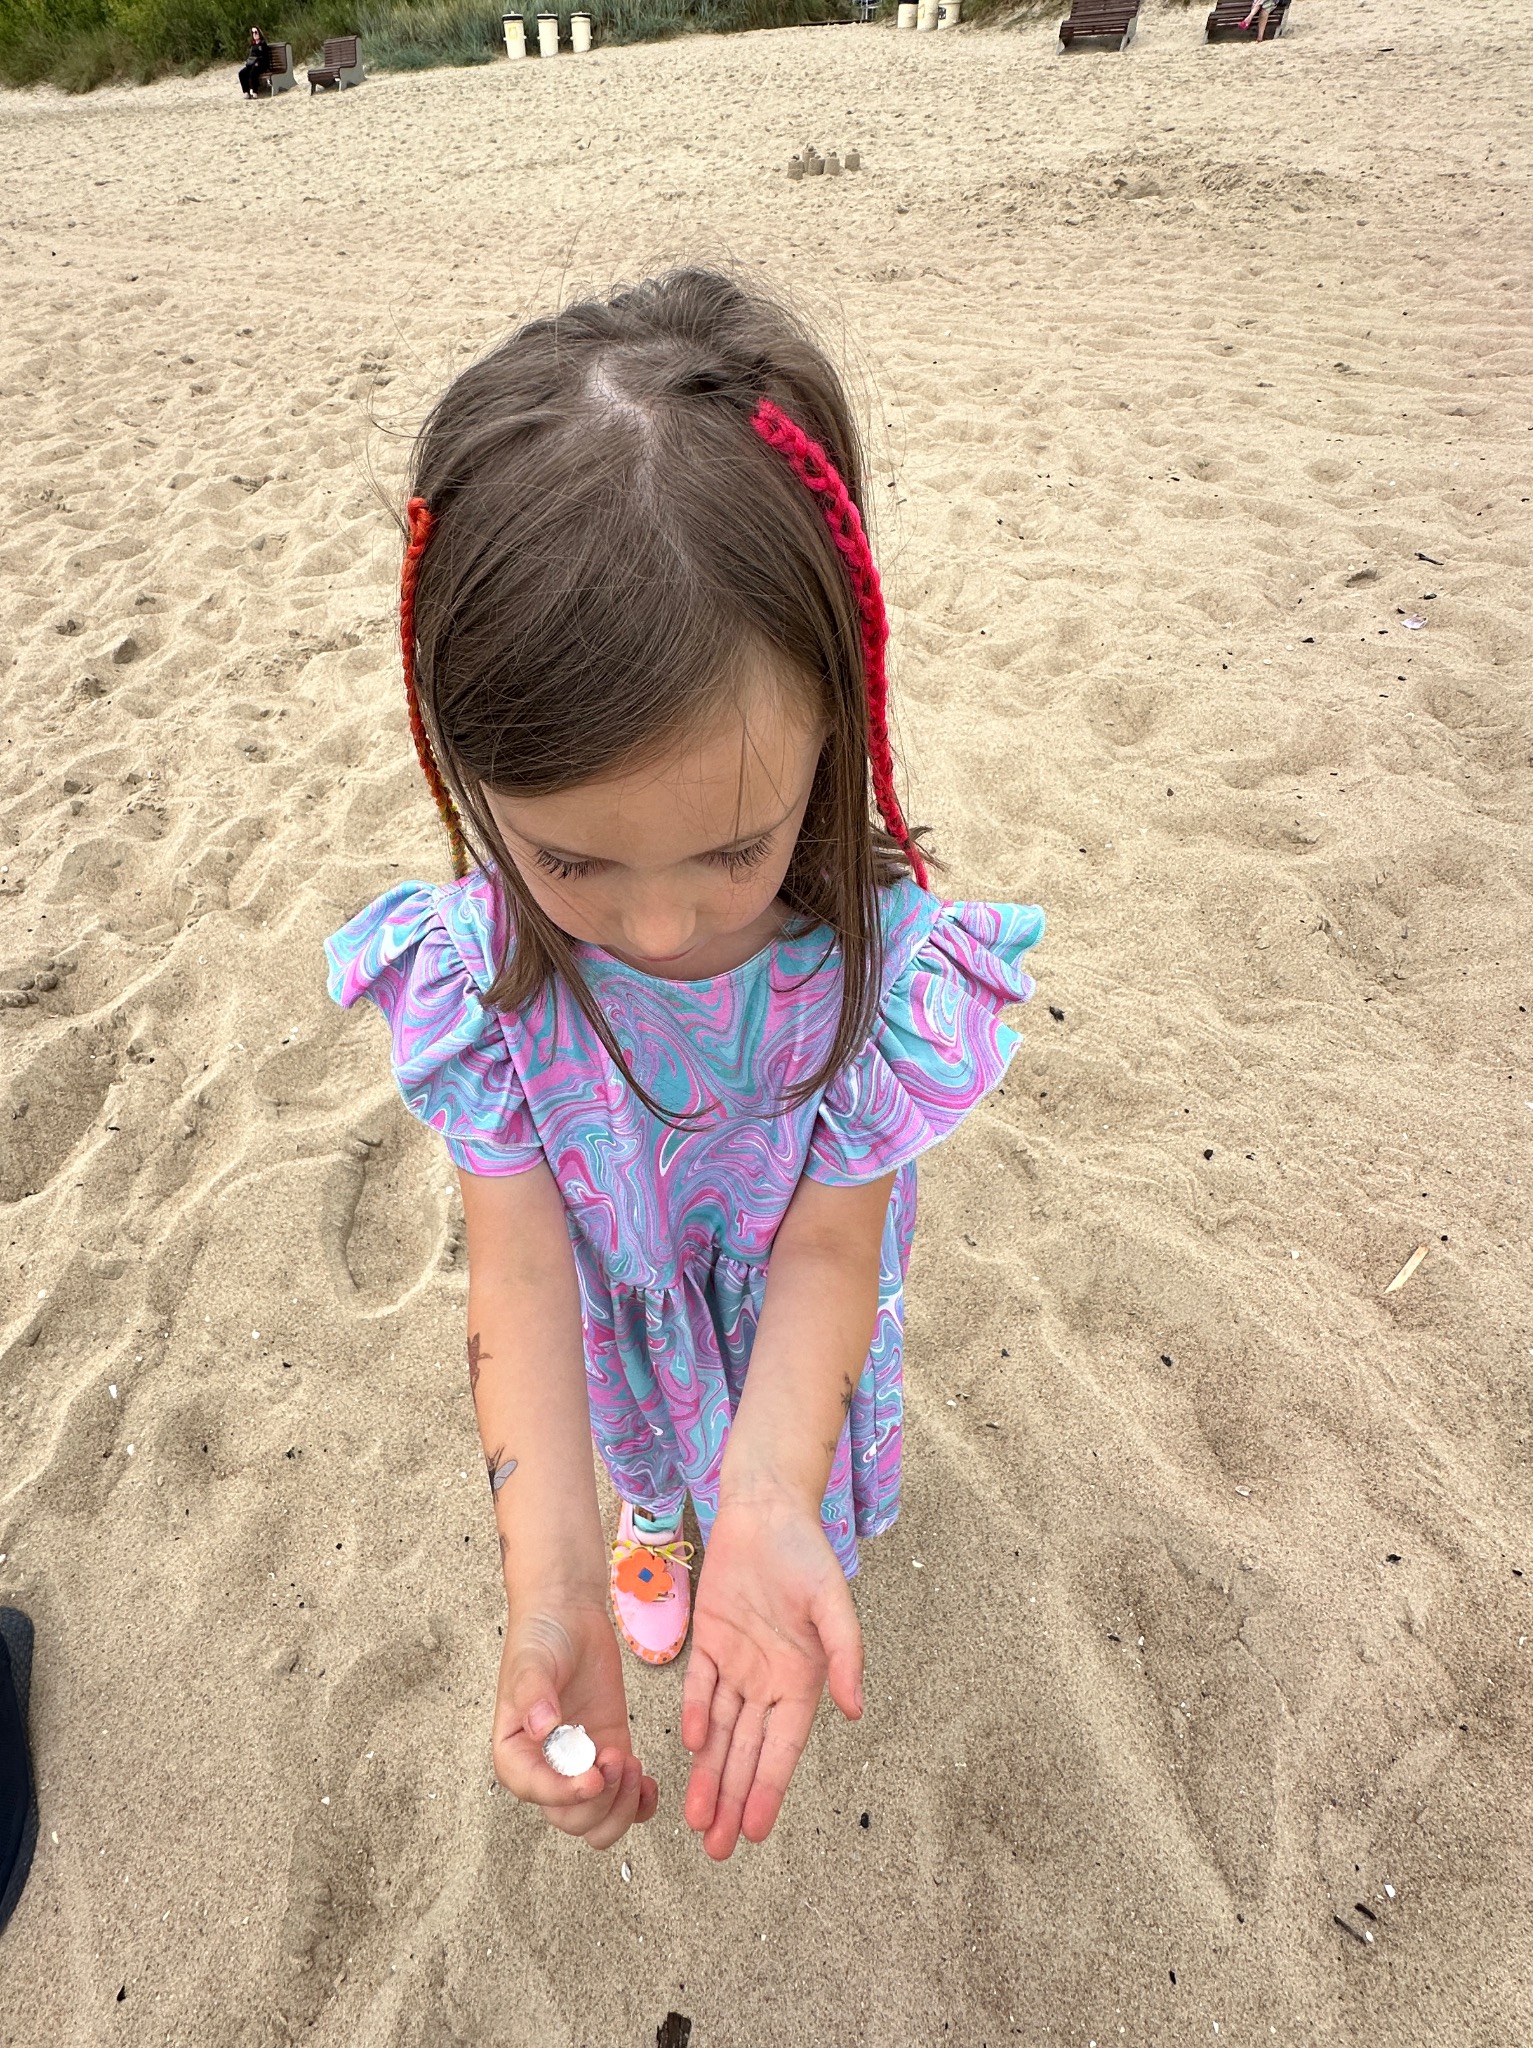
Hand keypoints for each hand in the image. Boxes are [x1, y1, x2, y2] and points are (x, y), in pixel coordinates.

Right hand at [492, 1603, 657, 1849]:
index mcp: (516, 1752)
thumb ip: (533, 1694)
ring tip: (632, 1764)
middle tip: (617, 1760)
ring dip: (620, 1806)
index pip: (534, 1791)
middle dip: (598, 1801)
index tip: (593, 1778)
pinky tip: (647, 1781)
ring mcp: (581, 1765)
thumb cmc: (541, 1637)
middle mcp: (546, 1768)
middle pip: (569, 1818)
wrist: (569, 1616)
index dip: (564, 1794)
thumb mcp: (531, 1661)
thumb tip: (542, 1727)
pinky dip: (639, 1803)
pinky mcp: (609, 1753)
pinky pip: (624, 1800)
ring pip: (598, 1821)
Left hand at [682, 1496, 862, 1859]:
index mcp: (804, 1679)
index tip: (754, 1830)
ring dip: (710, 1773)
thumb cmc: (807, 1553)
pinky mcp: (710, 1641)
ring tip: (698, 1821)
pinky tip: (691, 1746)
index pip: (782, 1748)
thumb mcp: (833, 1602)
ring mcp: (738, 1663)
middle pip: (748, 1751)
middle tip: (717, 1848)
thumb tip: (855, 1711)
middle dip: (732, 1798)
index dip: (768, 1789)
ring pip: (721, 1731)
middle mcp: (770, 1680)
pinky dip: (696, 1715)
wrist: (765, 1509)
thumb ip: (845, 1655)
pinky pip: (701, 1687)